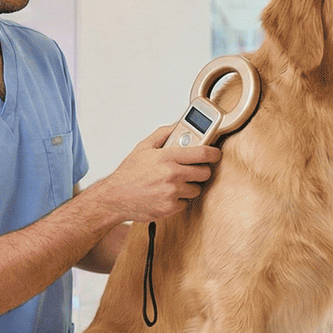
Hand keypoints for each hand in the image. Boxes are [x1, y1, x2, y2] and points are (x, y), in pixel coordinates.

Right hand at [88, 126, 221, 222]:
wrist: (115, 197)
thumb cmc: (128, 173)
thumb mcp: (143, 147)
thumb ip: (163, 134)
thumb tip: (179, 125)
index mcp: (167, 157)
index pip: (202, 152)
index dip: (214, 153)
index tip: (216, 154)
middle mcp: (171, 174)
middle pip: (204, 172)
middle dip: (201, 170)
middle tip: (192, 169)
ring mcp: (172, 192)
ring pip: (196, 189)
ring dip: (189, 186)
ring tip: (174, 183)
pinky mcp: (170, 207)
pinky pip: (186, 202)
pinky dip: (179, 199)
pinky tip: (166, 194)